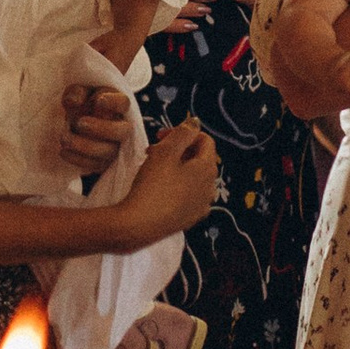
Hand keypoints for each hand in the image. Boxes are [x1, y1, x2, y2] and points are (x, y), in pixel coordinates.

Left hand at [56, 81, 134, 178]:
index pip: (123, 103)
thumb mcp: (79, 92)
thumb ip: (76, 93)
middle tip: (80, 123)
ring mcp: (115, 147)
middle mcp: (122, 127)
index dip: (114, 103)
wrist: (79, 120)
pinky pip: (95, 165)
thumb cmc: (83, 102)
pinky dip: (78, 159)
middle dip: (101, 129)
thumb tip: (72, 102)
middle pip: (122, 131)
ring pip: (108, 152)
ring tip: (65, 139)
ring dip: (85, 146)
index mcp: (119, 105)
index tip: (99, 100)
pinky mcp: (104, 162)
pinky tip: (63, 151)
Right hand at [113, 122, 219, 244]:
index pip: (205, 141)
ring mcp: (201, 206)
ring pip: (191, 177)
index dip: (183, 133)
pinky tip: (157, 188)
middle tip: (153, 151)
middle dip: (177, 150)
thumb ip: (183, 133)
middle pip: (199, 159)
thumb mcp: (166, 152)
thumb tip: (195, 123)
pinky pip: (186, 195)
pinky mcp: (188, 219)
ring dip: (175, 167)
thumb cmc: (152, 186)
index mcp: (208, 170)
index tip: (160, 136)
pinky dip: (175, 185)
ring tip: (152, 168)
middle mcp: (210, 188)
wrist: (138, 226)